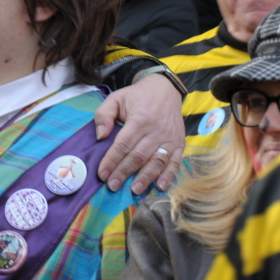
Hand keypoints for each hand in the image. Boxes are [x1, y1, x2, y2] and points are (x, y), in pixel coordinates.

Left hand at [94, 74, 184, 193]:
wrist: (165, 90)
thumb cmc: (137, 97)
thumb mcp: (116, 98)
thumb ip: (104, 115)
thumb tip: (100, 136)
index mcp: (139, 119)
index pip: (123, 144)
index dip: (112, 161)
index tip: (102, 174)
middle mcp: (156, 130)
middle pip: (138, 156)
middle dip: (124, 173)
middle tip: (113, 186)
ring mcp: (170, 138)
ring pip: (157, 161)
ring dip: (145, 178)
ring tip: (134, 190)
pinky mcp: (180, 143)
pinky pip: (175, 161)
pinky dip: (168, 175)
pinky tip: (160, 186)